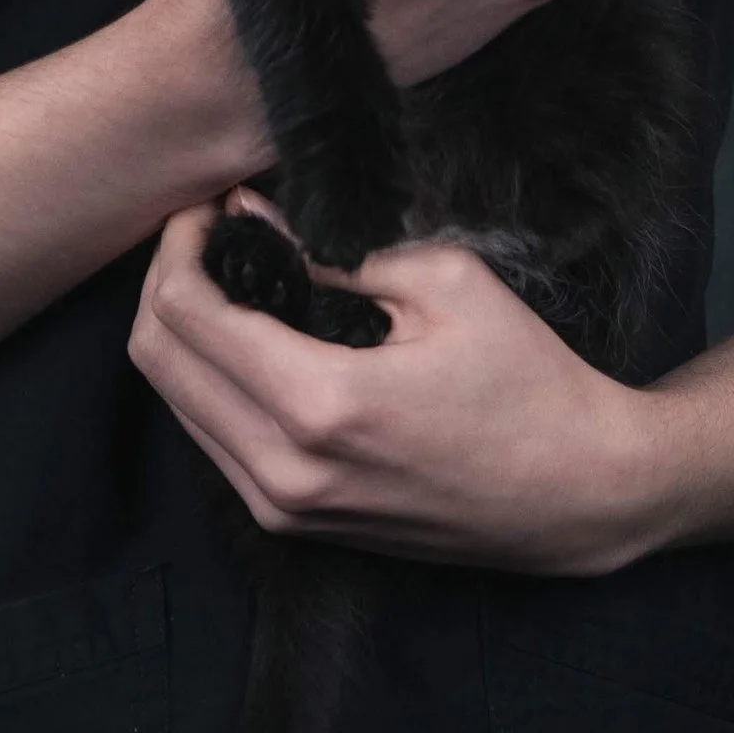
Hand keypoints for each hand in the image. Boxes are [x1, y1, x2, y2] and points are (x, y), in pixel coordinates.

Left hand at [128, 196, 658, 574]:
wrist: (577, 493)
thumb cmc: (527, 380)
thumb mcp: (443, 284)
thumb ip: (333, 250)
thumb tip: (253, 214)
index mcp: (318, 404)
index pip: (185, 313)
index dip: (179, 245)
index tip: (210, 206)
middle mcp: (283, 470)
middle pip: (156, 360)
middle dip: (167, 281)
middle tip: (210, 235)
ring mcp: (283, 509)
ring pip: (174, 403)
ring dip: (182, 332)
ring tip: (231, 276)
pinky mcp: (293, 526)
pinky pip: (211, 440)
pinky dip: (210, 380)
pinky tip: (253, 337)